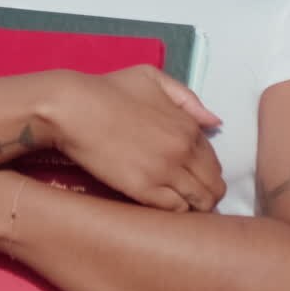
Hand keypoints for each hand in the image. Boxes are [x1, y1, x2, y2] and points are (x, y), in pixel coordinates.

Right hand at [47, 65, 224, 212]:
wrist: (74, 108)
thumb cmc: (110, 89)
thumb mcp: (152, 78)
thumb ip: (187, 99)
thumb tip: (215, 122)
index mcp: (188, 125)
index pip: (214, 160)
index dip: (208, 171)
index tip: (197, 177)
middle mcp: (183, 150)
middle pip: (214, 185)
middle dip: (208, 192)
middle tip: (193, 196)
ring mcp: (165, 172)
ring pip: (199, 202)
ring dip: (196, 206)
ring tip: (182, 205)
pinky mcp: (144, 190)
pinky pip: (175, 210)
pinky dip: (176, 211)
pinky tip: (165, 206)